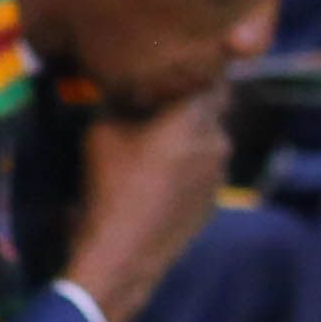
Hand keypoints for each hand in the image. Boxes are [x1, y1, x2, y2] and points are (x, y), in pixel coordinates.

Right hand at [67, 91, 233, 321]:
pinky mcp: (214, 202)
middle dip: (189, 104)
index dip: (196, 70)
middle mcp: (218, 142)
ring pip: (209, 141)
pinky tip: (158, 176)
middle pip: (211, 109)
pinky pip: (204, 170)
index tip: (174, 67)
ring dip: (189, 136)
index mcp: (194, 118)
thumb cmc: (109, 187)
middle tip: (157, 102)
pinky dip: (188, 165)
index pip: (213, 77)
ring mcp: (220, 175)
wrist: (123, 254)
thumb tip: (123, 84)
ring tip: (155, 142)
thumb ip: (119, 101)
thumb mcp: (100, 131)